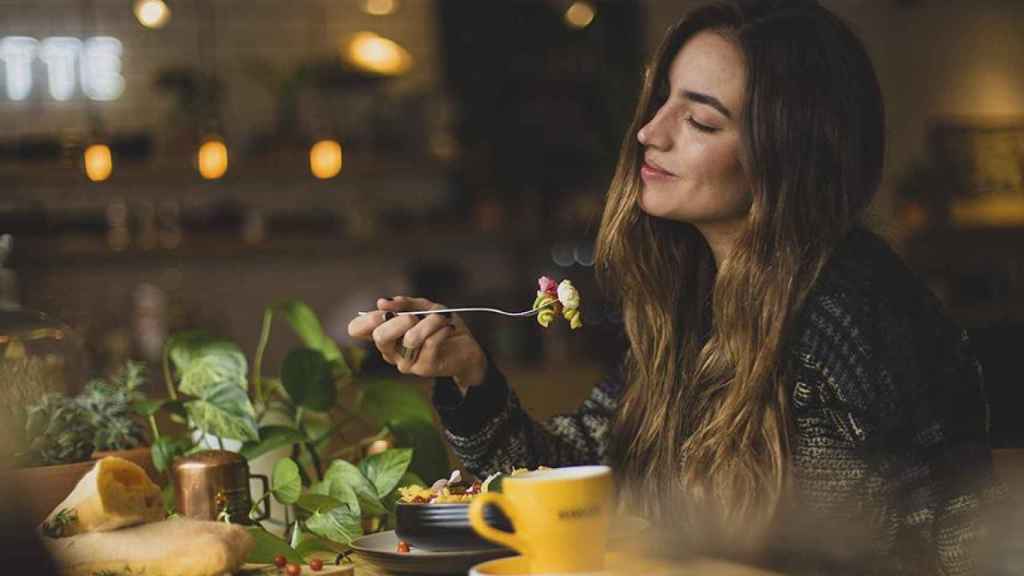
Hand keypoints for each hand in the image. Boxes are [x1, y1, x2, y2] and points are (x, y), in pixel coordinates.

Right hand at [347, 296, 487, 390]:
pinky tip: (448, 328)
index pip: (356, 329)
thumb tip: (382, 302)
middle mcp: (390, 351)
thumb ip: (405, 303)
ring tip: (441, 319)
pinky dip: (442, 329)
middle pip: (379, 336)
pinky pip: (431, 343)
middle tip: (414, 316)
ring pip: (410, 338)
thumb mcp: (425, 308)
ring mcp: (405, 362)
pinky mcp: (424, 368)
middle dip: (399, 320)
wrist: (467, 348)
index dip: (365, 318)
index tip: (384, 311)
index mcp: (385, 334)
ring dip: (430, 322)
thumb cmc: (442, 327)